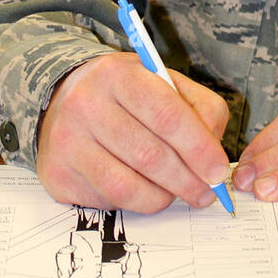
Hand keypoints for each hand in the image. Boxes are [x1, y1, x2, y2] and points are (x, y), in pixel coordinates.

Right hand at [36, 52, 230, 213]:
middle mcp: (86, 104)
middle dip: (187, 181)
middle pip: (150, 155)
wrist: (63, 100)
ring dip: (163, 197)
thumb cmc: (125, 95)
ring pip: (128, 186)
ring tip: (177, 193)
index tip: (219, 171)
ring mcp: (67, 141)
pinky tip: (143, 190)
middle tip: (207, 193)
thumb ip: (201, 110)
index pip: (167, 115)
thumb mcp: (165, 84)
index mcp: (118, 74)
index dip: (199, 148)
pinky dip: (135, 202)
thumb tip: (214, 158)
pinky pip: (108, 200)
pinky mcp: (58, 174)